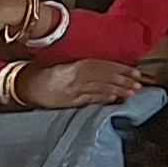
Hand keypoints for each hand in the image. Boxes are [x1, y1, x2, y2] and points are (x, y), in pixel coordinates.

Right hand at [7, 58, 146, 107]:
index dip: (122, 69)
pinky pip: (89, 99)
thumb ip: (87, 68)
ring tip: (132, 93)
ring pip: (101, 88)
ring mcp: (74, 90)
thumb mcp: (69, 66)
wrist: (28, 86)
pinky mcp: (70, 101)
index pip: (105, 66)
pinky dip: (102, 98)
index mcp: (78, 65)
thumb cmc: (50, 75)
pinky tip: (113, 98)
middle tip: (139, 84)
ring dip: (118, 90)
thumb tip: (111, 71)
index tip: (136, 72)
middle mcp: (77, 76)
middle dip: (124, 80)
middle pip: (106, 77)